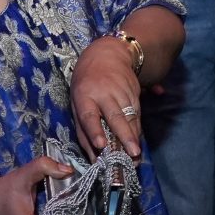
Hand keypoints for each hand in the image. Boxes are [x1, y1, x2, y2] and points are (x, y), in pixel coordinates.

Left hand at [69, 36, 143, 158]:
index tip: (101, 144)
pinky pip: (136, 114)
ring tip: (136, 154)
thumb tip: (94, 159)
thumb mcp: (77, 104)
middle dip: (124, 136)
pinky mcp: (134, 92)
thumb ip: (84, 131)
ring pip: (130, 117)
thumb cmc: (86, 85)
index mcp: (84, 96)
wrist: (106, 55)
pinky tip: (137, 142)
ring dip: (134, 136)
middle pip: (115, 116)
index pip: (89, 115)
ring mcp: (121, 92)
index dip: (95, 130)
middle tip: (132, 153)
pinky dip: (137, 129)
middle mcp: (103, 93)